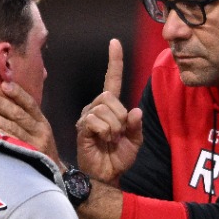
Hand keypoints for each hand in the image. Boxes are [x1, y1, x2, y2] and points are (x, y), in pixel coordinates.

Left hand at [0, 81, 62, 166]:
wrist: (51, 173)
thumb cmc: (40, 147)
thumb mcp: (39, 130)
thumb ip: (27, 115)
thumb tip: (6, 93)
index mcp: (42, 122)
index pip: (30, 104)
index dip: (18, 93)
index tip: (4, 84)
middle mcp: (39, 132)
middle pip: (19, 115)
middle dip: (0, 103)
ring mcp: (32, 146)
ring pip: (12, 129)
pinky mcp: (25, 158)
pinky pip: (9, 145)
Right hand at [75, 38, 142, 184]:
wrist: (106, 175)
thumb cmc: (118, 158)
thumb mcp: (135, 141)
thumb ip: (137, 126)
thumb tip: (135, 112)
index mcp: (110, 107)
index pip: (112, 79)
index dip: (114, 61)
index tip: (114, 42)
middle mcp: (95, 107)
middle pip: (109, 96)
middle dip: (120, 117)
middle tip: (118, 134)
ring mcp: (86, 116)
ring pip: (104, 109)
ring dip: (114, 127)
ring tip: (110, 140)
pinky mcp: (81, 127)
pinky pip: (96, 120)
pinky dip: (105, 132)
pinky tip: (102, 141)